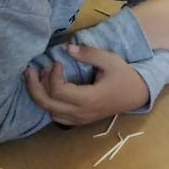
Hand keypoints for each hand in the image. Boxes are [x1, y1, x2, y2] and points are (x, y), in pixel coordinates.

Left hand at [24, 44, 149, 125]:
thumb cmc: (124, 76)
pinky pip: (56, 116)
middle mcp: (81, 113)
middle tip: (31, 69)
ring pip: (48, 111)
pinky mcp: (79, 121)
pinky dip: (47, 104)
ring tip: (38, 78)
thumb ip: (89, 54)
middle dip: (34, 85)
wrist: (136, 95)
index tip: (58, 62)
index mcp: (89, 99)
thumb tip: (67, 48)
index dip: (52, 75)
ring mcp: (79, 119)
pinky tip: (47, 91)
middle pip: (46, 103)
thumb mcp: (110, 60)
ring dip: (39, 94)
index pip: (58, 90)